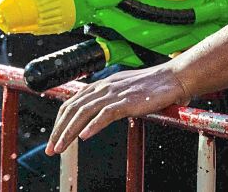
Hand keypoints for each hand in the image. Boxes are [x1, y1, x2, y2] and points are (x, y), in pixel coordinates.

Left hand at [46, 63, 191, 154]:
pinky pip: (105, 114)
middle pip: (73, 108)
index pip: (72, 102)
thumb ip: (110, 98)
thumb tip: (97, 115)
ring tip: (61, 148)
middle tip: (52, 149)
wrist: (175, 77)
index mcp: (103, 84)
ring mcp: (116, 93)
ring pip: (83, 112)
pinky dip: (92, 126)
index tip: (55, 137)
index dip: (60, 121)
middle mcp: (105, 86)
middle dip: (58, 130)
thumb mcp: (125, 89)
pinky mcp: (127, 101)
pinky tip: (84, 137)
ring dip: (69, 132)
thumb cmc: (155, 86)